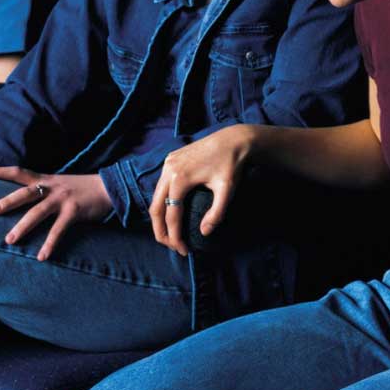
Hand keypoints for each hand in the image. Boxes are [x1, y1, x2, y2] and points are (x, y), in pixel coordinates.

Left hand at [0, 167, 112, 260]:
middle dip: (9, 201)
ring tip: (9, 240)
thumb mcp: (64, 184)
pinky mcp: (74, 211)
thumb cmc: (86, 188)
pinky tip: (42, 256)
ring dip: (23, 226)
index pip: (21, 172)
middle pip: (26, 192)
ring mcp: (64, 199)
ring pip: (38, 212)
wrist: (112, 187)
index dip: (1, 171)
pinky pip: (59, 230)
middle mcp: (54, 187)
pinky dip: (49, 244)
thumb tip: (31, 201)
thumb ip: (48, 189)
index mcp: (49, 179)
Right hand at [149, 124, 255, 255]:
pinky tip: (172, 213)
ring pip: (156, 197)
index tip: (184, 251)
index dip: (176, 237)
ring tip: (171, 235)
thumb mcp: (227, 190)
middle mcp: (168, 170)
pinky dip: (163, 202)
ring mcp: (168, 163)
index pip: (172, 216)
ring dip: (161, 218)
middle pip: (156, 209)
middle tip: (173, 247)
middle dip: (161, 232)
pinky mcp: (171, 159)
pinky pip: (161, 185)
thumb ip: (216, 213)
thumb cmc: (232, 164)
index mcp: (180, 179)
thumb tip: (203, 233)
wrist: (234, 139)